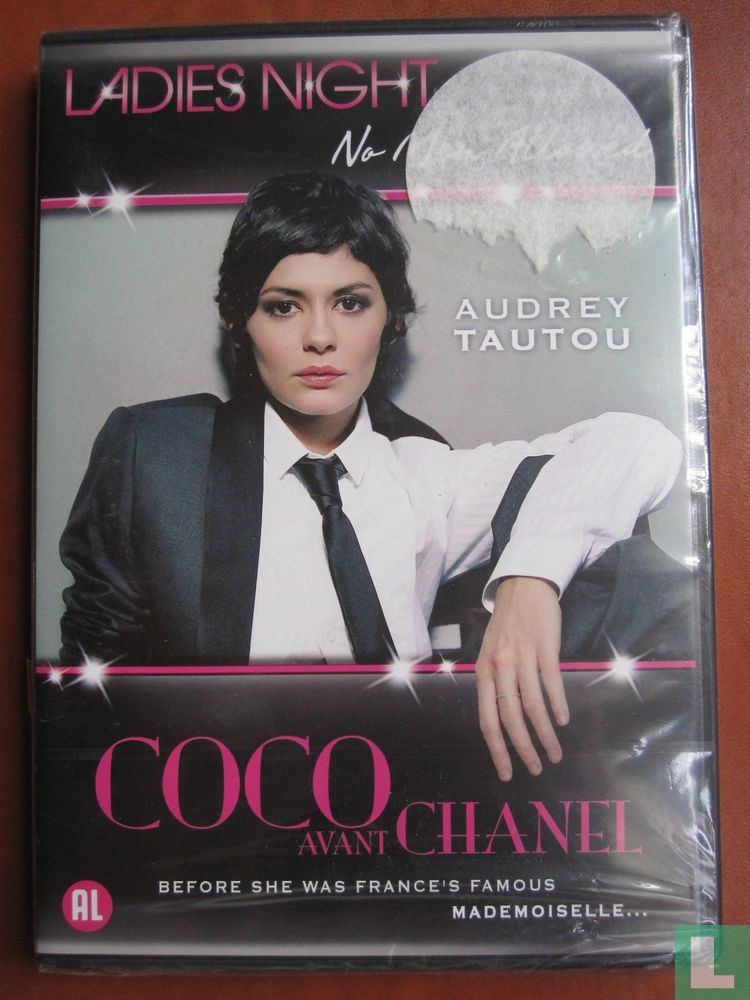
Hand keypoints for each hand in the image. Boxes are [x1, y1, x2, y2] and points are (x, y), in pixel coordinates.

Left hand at [476, 576, 568, 779]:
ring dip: (545, 733)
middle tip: (536, 769)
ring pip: (532, 705)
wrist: (523, 586)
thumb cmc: (507, 624)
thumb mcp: (490, 653)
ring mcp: (522, 656)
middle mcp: (500, 666)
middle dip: (523, 749)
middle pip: (510, 718)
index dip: (496, 749)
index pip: (487, 720)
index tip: (506, 772)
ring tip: (554, 753)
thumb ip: (494, 683)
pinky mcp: (544, 646)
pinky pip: (551, 681)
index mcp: (483, 672)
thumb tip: (502, 719)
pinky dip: (558, 704)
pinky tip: (563, 720)